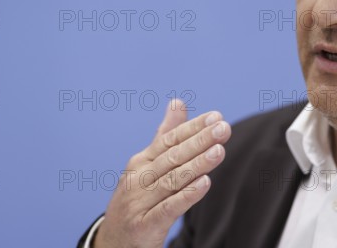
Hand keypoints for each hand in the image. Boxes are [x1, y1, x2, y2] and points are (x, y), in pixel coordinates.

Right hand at [94, 99, 231, 247]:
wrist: (112, 242)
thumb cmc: (135, 199)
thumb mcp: (147, 165)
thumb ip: (165, 135)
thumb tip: (178, 102)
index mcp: (141, 162)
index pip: (170, 140)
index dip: (193, 128)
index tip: (216, 116)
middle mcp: (139, 178)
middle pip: (173, 157)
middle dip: (200, 141)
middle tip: (223, 128)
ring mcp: (140, 202)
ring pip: (173, 180)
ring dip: (197, 164)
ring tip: (219, 150)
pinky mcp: (145, 224)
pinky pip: (169, 208)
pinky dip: (187, 195)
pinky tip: (205, 184)